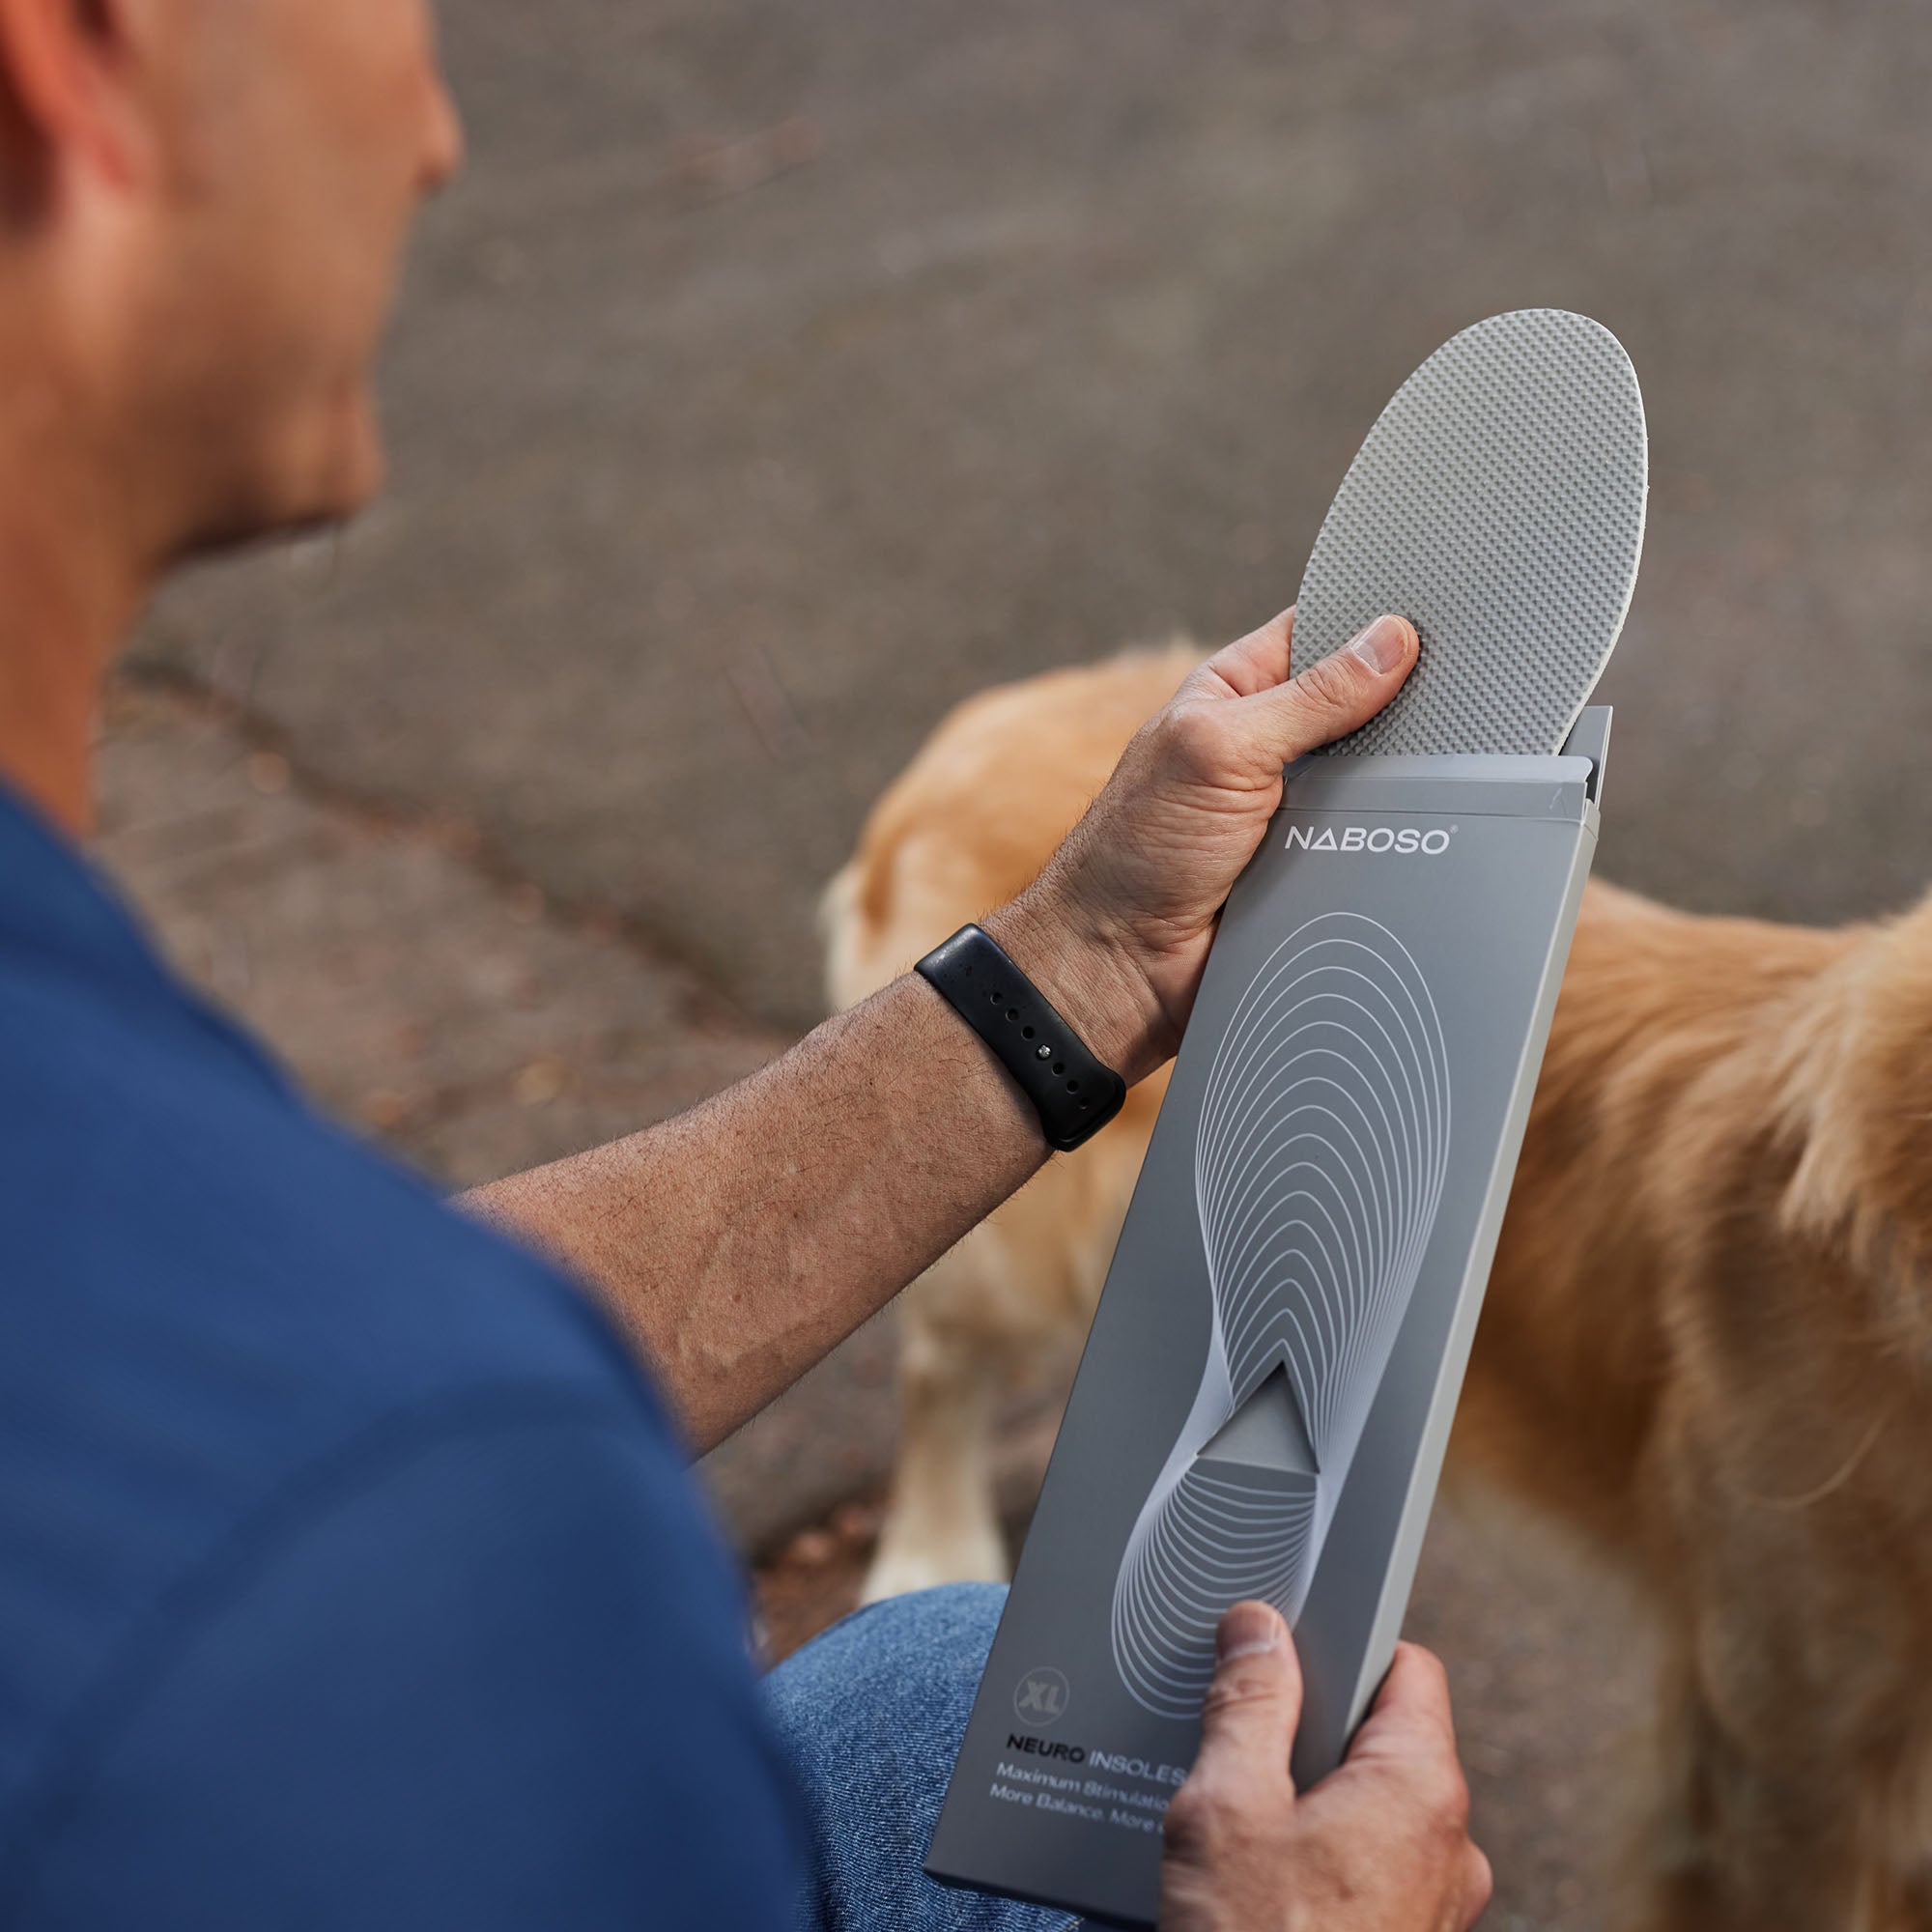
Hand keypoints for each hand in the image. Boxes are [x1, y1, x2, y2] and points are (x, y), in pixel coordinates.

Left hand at [985, 608, 1416, 1082]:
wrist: (1122, 971)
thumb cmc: (1135, 852)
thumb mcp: (1220, 750)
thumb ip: (1308, 698)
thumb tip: (1389, 641)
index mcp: (1235, 691)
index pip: (1320, 630)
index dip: (1373, 619)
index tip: (1439, 613)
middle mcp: (1268, 746)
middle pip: (1364, 707)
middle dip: (1404, 708)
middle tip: (1466, 700)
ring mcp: (1297, 810)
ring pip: (1380, 781)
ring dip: (1402, 784)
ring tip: (1453, 771)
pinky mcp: (1317, 868)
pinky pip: (1377, 845)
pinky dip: (1397, 843)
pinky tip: (1433, 835)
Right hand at [1160, 1603, 1491, 1931]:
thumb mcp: (1227, 1807)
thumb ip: (1250, 1703)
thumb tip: (1262, 1630)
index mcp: (1423, 1789)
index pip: (1405, 1667)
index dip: (1340, 1646)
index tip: (1281, 1649)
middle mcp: (1451, 1849)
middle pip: (1380, 1742)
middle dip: (1306, 1735)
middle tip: (1234, 1747)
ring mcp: (1434, 1913)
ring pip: (1367, 1815)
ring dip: (1303, 1806)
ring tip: (1230, 1829)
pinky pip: (1364, 1876)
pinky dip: (1312, 1863)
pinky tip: (1246, 1886)